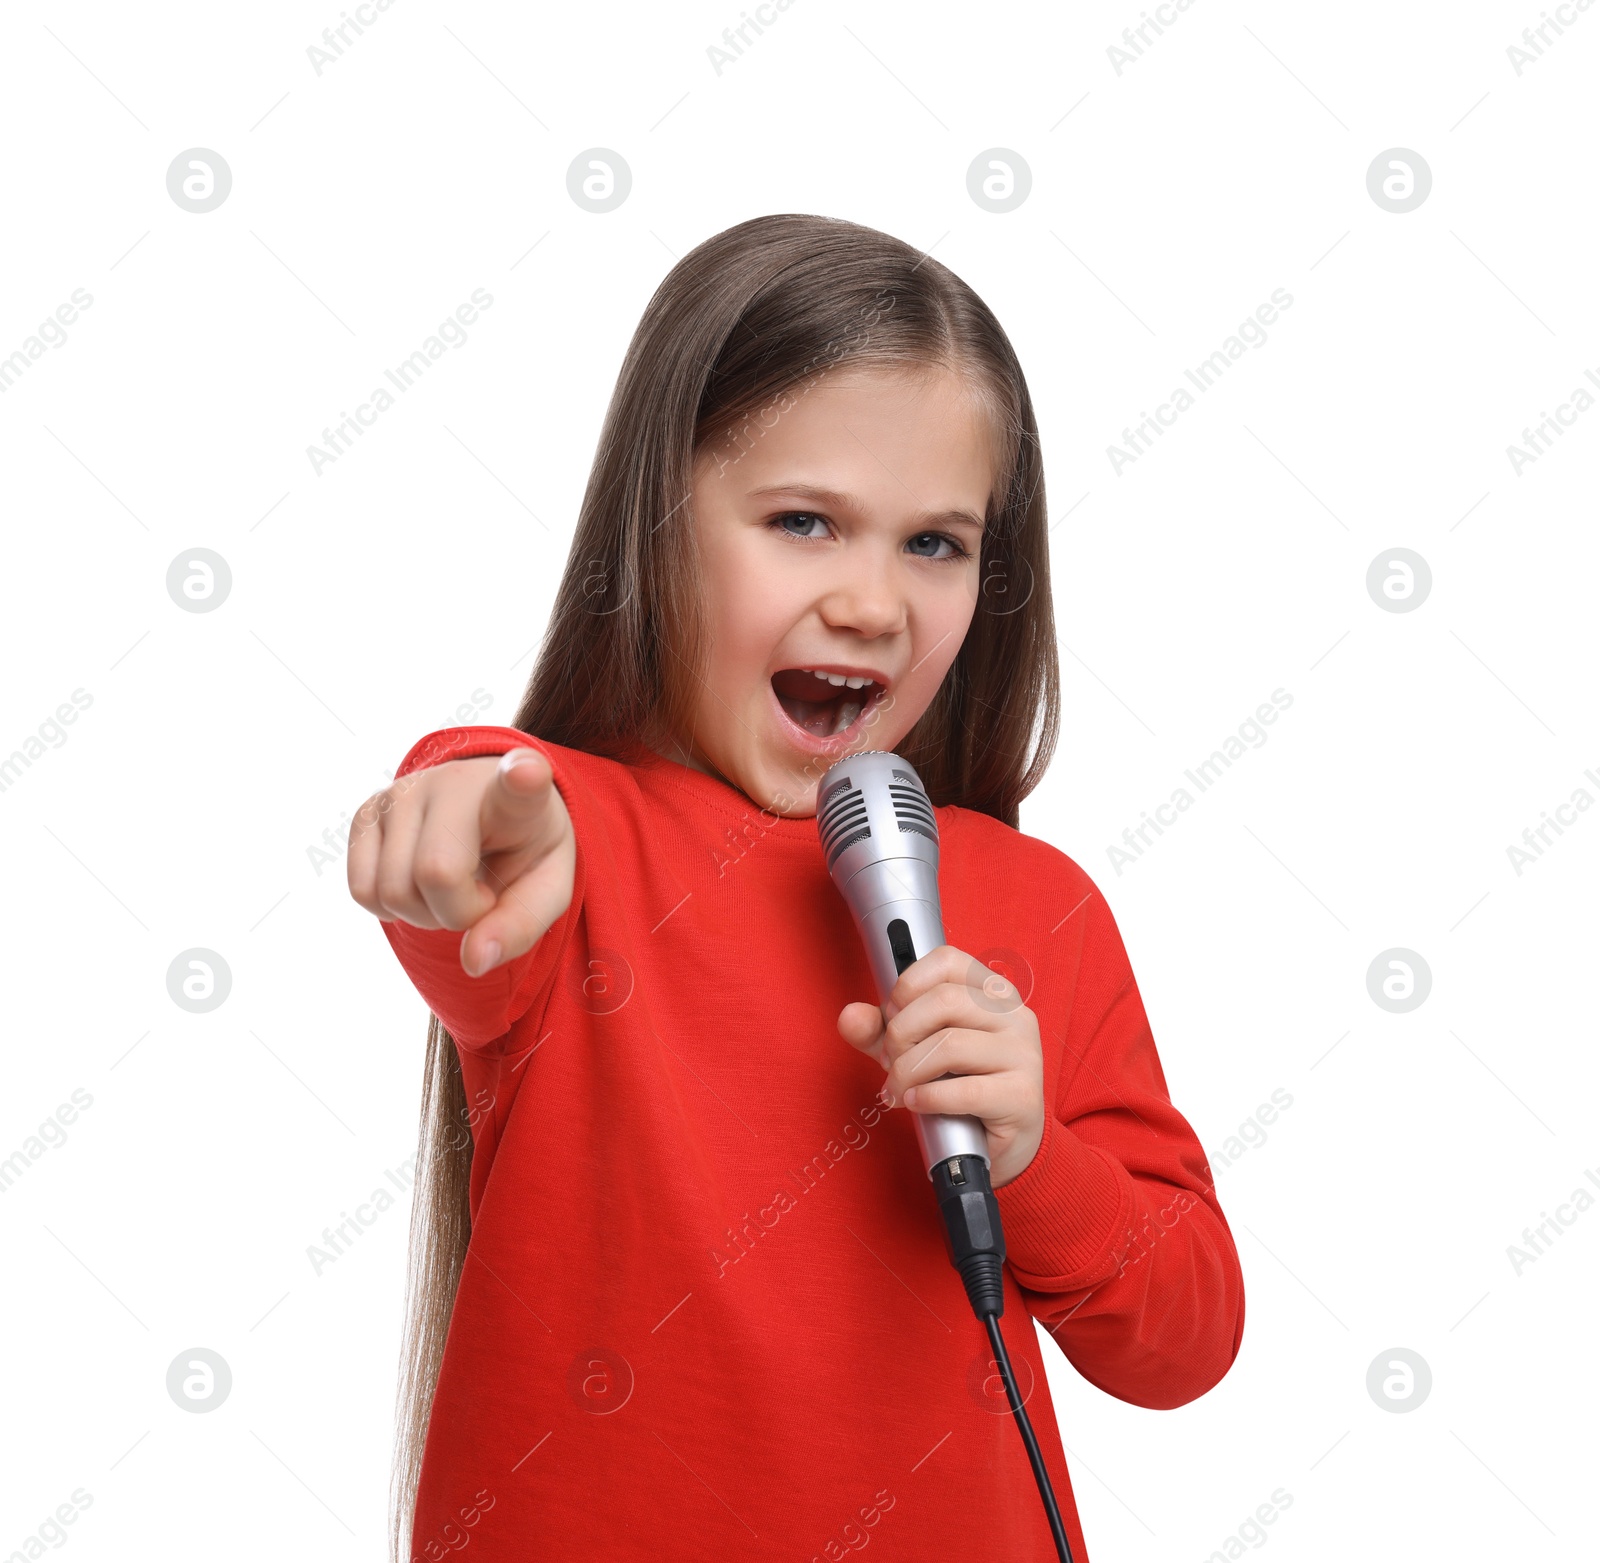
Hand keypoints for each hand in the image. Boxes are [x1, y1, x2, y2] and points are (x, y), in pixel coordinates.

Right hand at [347, 747, 574, 976]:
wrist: (488, 816)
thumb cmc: (522, 852)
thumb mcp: (545, 891)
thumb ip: (520, 927)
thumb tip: (473, 962)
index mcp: (515, 797)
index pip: (517, 785)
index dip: (521, 779)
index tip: (528, 772)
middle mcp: (451, 783)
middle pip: (434, 873)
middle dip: (458, 912)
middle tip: (481, 892)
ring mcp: (400, 793)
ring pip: (391, 891)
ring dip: (424, 914)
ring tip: (452, 885)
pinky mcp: (366, 812)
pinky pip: (362, 891)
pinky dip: (392, 909)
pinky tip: (419, 883)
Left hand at [836, 944, 1045, 1187]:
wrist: (1001, 1144)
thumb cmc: (961, 1085)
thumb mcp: (914, 1050)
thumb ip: (880, 1030)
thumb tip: (850, 1016)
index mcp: (992, 992)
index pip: (947, 961)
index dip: (908, 985)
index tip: (892, 1015)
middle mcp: (1015, 1015)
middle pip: (943, 1001)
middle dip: (901, 1034)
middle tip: (888, 1062)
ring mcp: (1023, 1054)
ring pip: (950, 1045)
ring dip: (908, 1071)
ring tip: (899, 1089)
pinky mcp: (1021, 1096)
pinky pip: (964, 1090)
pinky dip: (927, 1097)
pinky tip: (917, 1103)